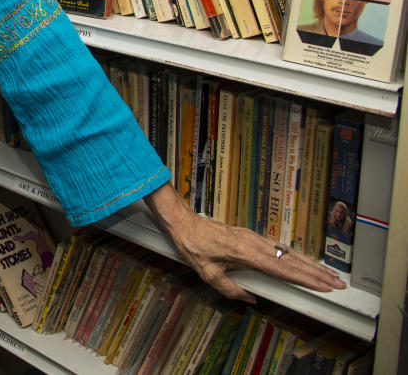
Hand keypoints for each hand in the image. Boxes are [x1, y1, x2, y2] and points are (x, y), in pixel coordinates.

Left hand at [144, 184, 343, 301]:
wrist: (184, 222)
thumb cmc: (193, 245)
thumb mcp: (207, 273)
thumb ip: (230, 289)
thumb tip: (249, 298)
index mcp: (246, 253)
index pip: (283, 269)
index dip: (305, 278)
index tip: (323, 285)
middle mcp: (254, 243)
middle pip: (292, 260)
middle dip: (317, 272)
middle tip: (337, 282)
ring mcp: (254, 238)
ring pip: (288, 252)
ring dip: (309, 263)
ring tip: (328, 274)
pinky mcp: (251, 235)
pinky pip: (278, 247)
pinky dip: (295, 256)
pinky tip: (304, 262)